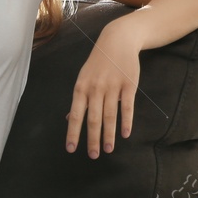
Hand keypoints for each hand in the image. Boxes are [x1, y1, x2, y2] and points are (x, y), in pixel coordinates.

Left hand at [66, 26, 140, 156]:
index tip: (71, 149)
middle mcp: (95, 89)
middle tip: (93, 155)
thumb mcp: (84, 79)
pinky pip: (127, 106)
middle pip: (93, 119)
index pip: (75, 115)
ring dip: (109, 135)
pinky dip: (126, 121)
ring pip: (110, 115)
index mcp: (81, 88)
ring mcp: (112, 86)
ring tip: (108, 149)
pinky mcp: (128, 85)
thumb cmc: (98, 64)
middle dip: (92, 139)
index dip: (73, 133)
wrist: (117, 41)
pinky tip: (125, 134)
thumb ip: (79, 100)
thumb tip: (69, 120)